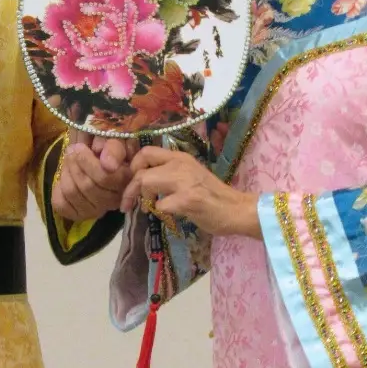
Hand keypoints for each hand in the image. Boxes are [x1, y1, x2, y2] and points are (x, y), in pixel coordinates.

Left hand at [51, 130, 137, 222]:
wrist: (96, 159)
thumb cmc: (107, 149)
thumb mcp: (114, 142)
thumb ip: (113, 149)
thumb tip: (108, 164)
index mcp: (125, 182)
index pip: (105, 178)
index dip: (88, 162)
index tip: (79, 147)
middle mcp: (113, 201)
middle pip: (87, 186)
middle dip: (74, 164)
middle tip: (71, 150)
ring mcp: (96, 211)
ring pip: (73, 193)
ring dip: (66, 172)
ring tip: (68, 160)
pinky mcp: (78, 215)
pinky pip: (61, 204)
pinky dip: (57, 188)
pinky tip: (65, 177)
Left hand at [121, 147, 261, 239]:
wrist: (237, 209)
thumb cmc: (213, 195)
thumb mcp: (190, 176)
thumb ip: (170, 174)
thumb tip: (144, 182)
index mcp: (180, 158)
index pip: (146, 151)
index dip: (134, 167)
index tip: (134, 183)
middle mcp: (181, 165)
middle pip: (141, 170)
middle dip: (130, 189)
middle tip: (129, 204)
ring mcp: (184, 181)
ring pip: (146, 182)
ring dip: (142, 200)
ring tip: (147, 210)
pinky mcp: (188, 199)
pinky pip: (160, 204)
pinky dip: (160, 212)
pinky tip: (169, 216)